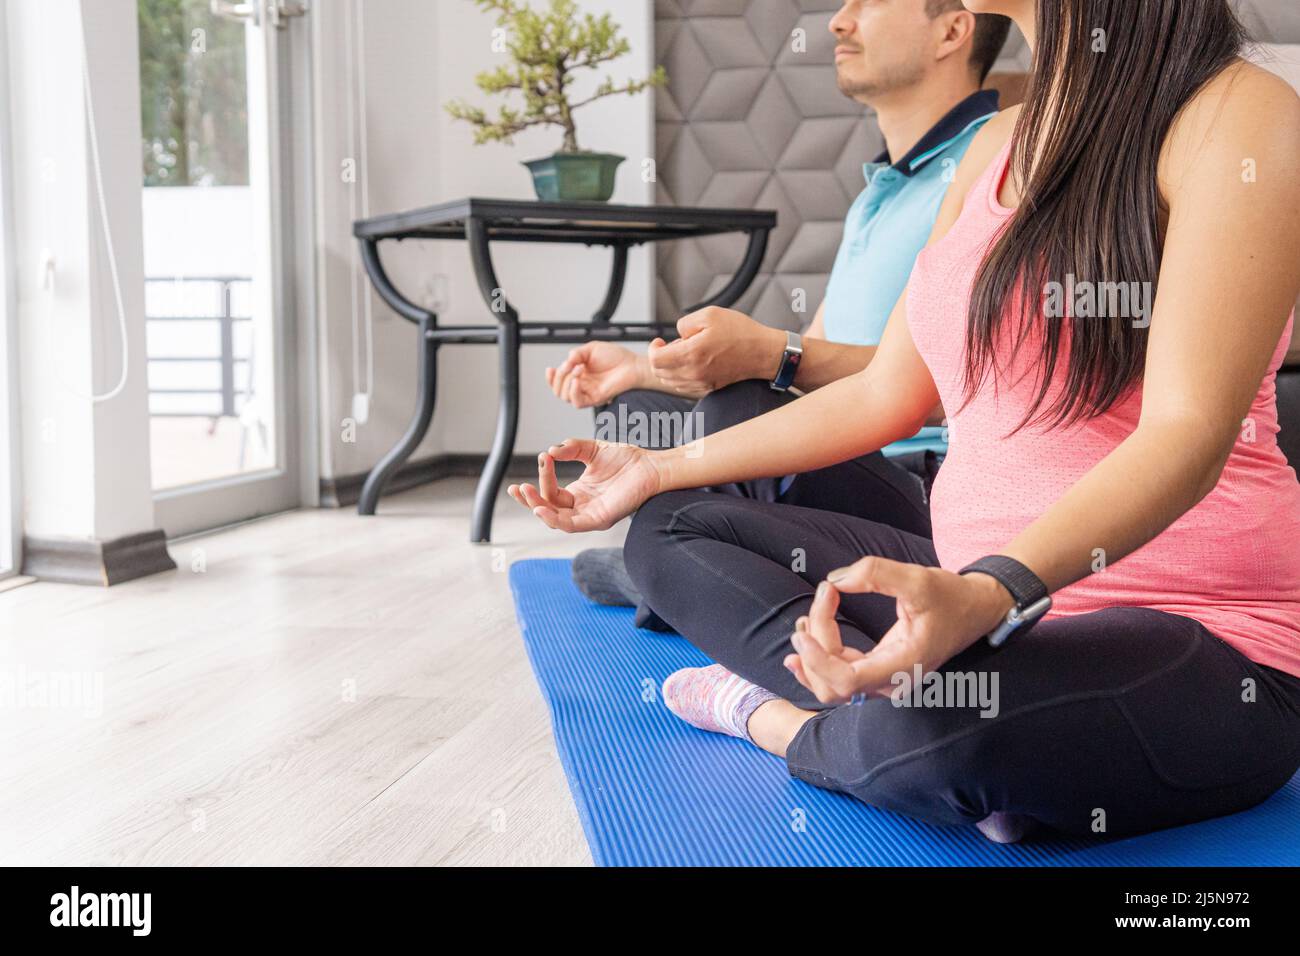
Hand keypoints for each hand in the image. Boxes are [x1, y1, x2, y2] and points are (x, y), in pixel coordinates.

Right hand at [507, 438, 664, 532]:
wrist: (651, 465)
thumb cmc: (627, 460)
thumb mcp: (592, 450)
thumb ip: (571, 449)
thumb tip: (551, 451)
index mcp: (578, 494)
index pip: (550, 492)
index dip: (541, 478)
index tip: (542, 457)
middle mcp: (582, 507)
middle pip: (548, 510)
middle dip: (530, 500)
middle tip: (518, 488)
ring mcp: (590, 515)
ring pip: (556, 521)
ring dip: (538, 509)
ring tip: (526, 495)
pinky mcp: (600, 519)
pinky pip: (573, 525)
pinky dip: (555, 519)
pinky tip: (542, 508)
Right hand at [546, 342, 645, 409]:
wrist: (632, 364)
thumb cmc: (616, 357)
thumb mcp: (591, 349)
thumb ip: (576, 354)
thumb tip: (566, 362)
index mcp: (578, 374)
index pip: (558, 382)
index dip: (550, 378)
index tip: (549, 369)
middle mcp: (581, 385)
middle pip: (558, 390)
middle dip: (558, 377)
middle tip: (569, 365)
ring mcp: (588, 393)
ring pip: (565, 397)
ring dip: (566, 382)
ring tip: (578, 368)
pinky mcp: (595, 399)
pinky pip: (578, 402)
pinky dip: (573, 392)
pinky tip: (576, 380)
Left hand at [647, 307, 784, 396]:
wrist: (763, 353)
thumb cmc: (741, 333)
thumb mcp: (710, 314)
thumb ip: (685, 323)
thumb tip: (677, 335)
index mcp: (692, 354)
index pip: (655, 360)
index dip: (653, 349)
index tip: (660, 341)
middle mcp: (694, 373)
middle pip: (660, 372)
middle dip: (660, 358)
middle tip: (672, 345)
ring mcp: (701, 383)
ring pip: (670, 381)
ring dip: (669, 367)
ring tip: (684, 353)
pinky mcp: (708, 388)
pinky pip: (684, 386)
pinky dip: (681, 376)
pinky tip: (692, 363)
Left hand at [784, 558, 1015, 704]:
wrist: (975, 609)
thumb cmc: (950, 596)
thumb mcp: (917, 577)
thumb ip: (875, 573)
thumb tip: (834, 581)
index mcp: (904, 665)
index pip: (848, 681)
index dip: (818, 661)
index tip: (804, 630)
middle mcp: (892, 681)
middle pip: (832, 684)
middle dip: (813, 648)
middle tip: (822, 600)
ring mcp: (884, 680)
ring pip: (831, 683)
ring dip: (811, 656)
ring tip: (803, 621)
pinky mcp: (877, 670)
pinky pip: (839, 675)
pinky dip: (818, 657)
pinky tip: (806, 634)